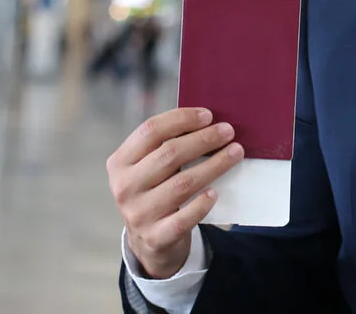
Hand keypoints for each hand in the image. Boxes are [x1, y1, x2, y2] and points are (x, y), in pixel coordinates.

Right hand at [107, 107, 244, 278]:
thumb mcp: (147, 168)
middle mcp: (125, 187)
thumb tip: (206, 121)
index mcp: (120, 162)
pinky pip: (184, 218)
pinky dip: (201, 204)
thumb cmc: (154, 191)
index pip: (150, 131)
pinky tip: (215, 193)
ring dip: (213, 165)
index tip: (208, 115)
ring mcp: (138, 214)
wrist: (147, 241)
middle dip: (203, 139)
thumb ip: (164, 146)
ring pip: (182, 184)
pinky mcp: (156, 237)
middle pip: (169, 154)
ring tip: (235, 153)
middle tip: (228, 131)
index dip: (181, 119)